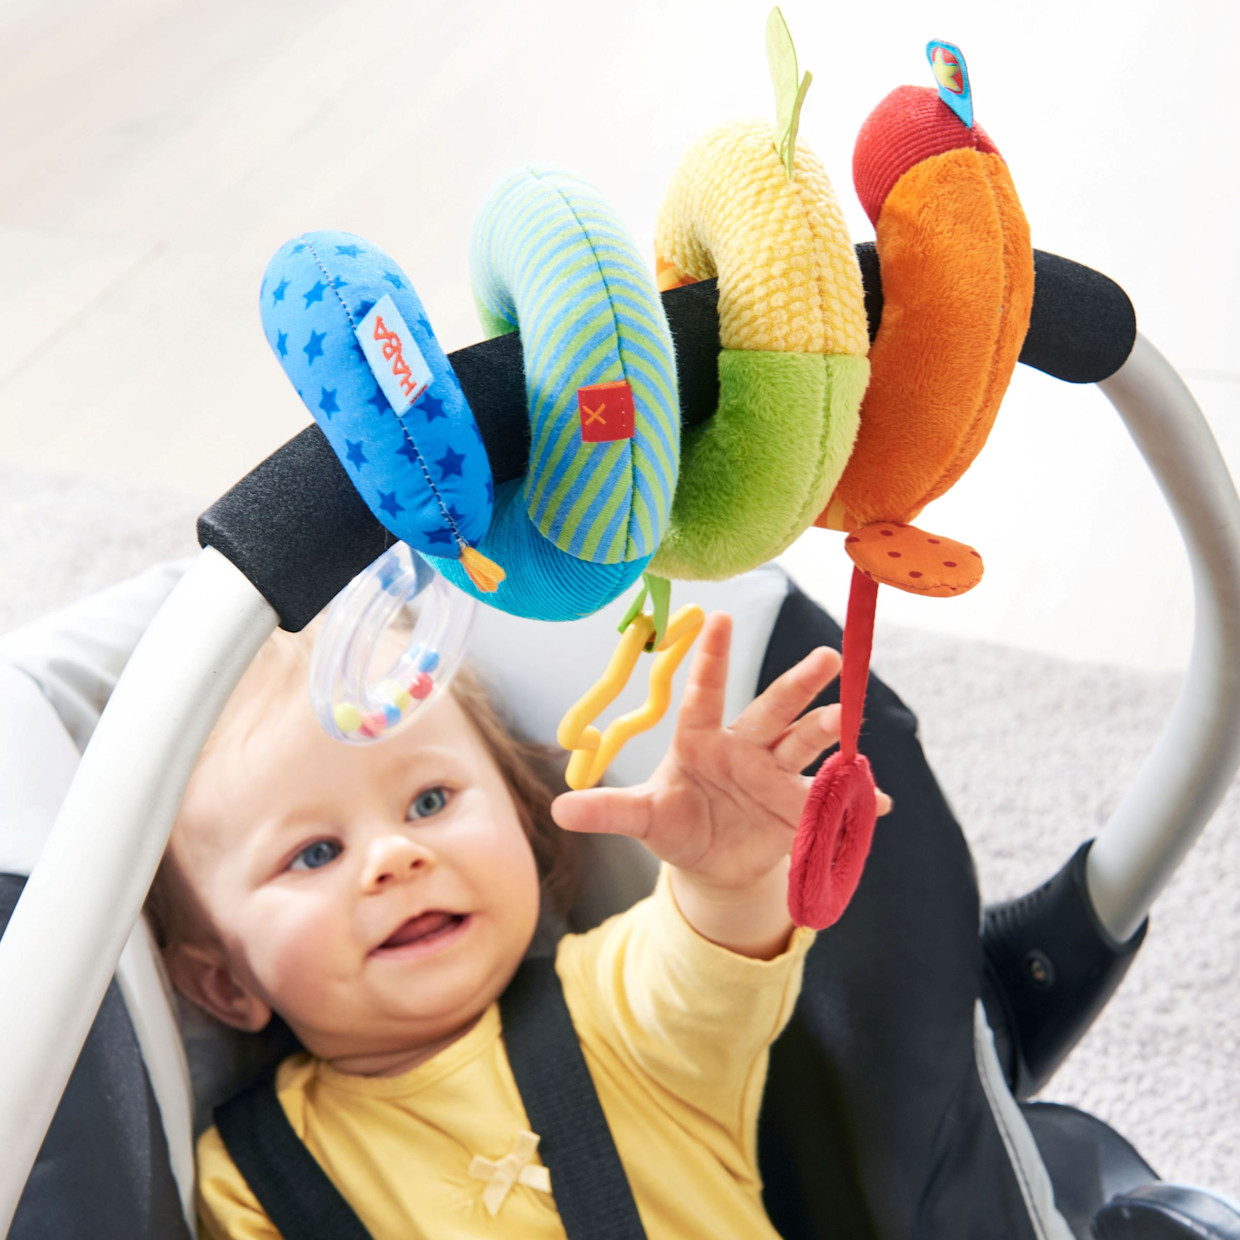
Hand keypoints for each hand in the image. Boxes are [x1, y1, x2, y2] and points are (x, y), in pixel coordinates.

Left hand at [551, 612, 889, 953]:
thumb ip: (608, 811)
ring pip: (804, 743)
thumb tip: (558, 809)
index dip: (711, 659)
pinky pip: (828, 799)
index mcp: (701, 741)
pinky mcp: (797, 805)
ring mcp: (775, 773)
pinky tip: (878, 803)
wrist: (712, 863)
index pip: (705, 695)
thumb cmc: (674, 824)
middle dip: (798, 684)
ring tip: (848, 722)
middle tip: (828, 655)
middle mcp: (744, 747)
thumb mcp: (642, 819)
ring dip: (829, 730)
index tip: (719, 617)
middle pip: (772, 708)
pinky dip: (854, 801)